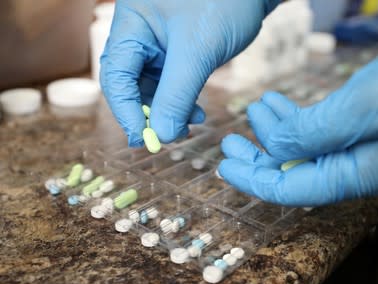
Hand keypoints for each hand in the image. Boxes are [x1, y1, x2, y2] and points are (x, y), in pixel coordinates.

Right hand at [100, 0, 279, 145]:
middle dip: (148, 113)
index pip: (116, 74)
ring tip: (192, 123)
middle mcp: (139, 35)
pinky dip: (181, 102)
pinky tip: (196, 113)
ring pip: (151, 89)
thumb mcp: (198, 51)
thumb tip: (163, 134)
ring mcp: (157, 46)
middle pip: (129, 84)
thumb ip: (177, 94)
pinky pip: (170, 85)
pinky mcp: (176, 55)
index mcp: (132, 24)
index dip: (125, 110)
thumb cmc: (224, 4)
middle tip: (165, 138)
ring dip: (168, 111)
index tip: (143, 138)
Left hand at [218, 30, 377, 206]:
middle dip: (258, 159)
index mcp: (354, 174)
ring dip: (275, 132)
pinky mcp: (362, 128)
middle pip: (293, 174)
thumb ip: (316, 131)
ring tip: (256, 108)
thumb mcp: (367, 106)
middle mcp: (353, 168)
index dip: (254, 180)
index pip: (291, 190)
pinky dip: (295, 118)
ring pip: (304, 150)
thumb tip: (275, 149)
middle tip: (229, 141)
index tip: (224, 166)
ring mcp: (358, 149)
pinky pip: (319, 131)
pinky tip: (278, 103)